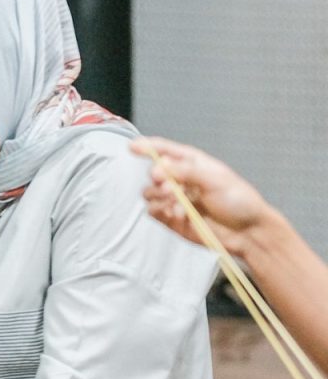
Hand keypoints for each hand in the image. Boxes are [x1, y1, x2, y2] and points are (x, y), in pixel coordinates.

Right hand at [135, 136, 271, 254]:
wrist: (246, 232)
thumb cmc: (239, 201)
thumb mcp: (215, 179)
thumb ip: (185, 171)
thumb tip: (158, 168)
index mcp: (193, 164)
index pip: (165, 151)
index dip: (148, 147)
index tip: (132, 147)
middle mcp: (181, 181)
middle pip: (154, 173)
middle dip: (157, 178)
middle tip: (169, 186)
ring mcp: (175, 200)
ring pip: (149, 193)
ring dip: (157, 195)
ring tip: (174, 200)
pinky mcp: (170, 219)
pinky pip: (152, 211)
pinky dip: (160, 211)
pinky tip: (176, 213)